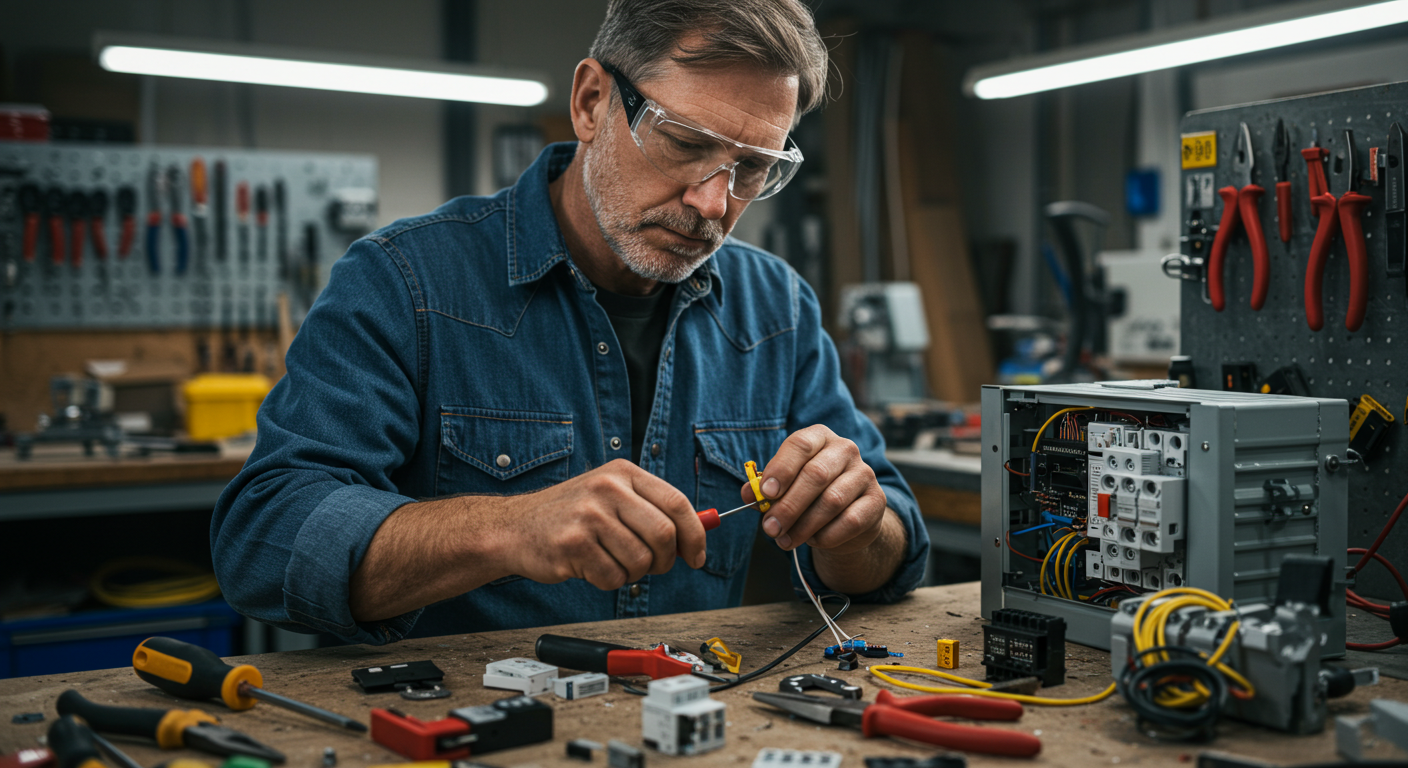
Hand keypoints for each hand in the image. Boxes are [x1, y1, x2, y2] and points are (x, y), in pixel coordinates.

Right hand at [502, 459, 706, 589]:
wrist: (514, 528)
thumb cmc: (569, 516)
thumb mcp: (610, 496)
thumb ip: (651, 510)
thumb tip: (698, 534)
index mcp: (623, 473)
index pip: (677, 502)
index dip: (695, 534)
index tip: (697, 555)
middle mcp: (607, 488)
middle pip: (664, 535)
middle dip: (665, 561)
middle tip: (653, 567)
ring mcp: (589, 515)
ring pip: (641, 561)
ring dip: (632, 573)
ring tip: (611, 561)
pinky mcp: (574, 544)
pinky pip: (613, 577)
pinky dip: (607, 581)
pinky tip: (589, 566)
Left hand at [745, 425, 887, 553]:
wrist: (847, 516)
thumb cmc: (809, 494)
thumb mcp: (785, 486)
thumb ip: (766, 488)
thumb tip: (750, 493)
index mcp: (819, 437)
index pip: (800, 444)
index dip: (782, 469)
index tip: (766, 493)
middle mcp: (845, 449)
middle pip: (816, 474)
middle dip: (789, 505)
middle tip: (770, 528)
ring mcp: (864, 473)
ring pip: (832, 501)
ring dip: (804, 525)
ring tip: (785, 540)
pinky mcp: (877, 500)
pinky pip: (850, 521)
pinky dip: (826, 536)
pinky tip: (814, 540)